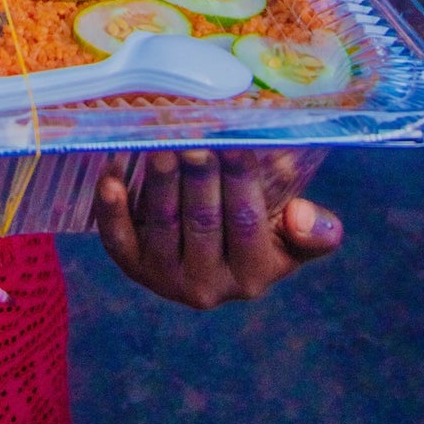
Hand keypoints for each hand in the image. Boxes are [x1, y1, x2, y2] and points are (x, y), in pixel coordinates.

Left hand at [95, 148, 341, 308]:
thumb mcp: (291, 237)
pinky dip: (113, 209)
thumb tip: (303, 215)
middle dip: (200, 175)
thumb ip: (313, 230)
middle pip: (203, 221)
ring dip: (160, 181)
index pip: (247, 223)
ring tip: (160, 143)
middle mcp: (209, 286)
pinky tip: (111, 177)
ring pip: (163, 224)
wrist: (209, 258)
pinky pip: (119, 240)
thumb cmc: (257, 233)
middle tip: (195, 138)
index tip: (238, 143)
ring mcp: (166, 278)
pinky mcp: (133, 267)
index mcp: (253, 275)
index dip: (243, 182)